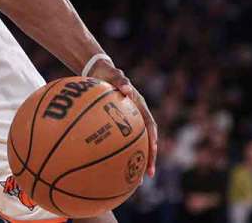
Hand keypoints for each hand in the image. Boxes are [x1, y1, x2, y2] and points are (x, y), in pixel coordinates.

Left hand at [90, 59, 157, 177]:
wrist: (98, 71)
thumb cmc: (106, 73)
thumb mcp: (113, 74)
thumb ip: (121, 81)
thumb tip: (126, 89)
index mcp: (139, 106)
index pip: (149, 125)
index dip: (152, 138)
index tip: (152, 152)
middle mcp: (136, 116)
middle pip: (146, 140)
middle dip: (148, 158)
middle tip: (147, 175)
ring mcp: (128, 121)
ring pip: (134, 144)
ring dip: (136, 161)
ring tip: (135, 181)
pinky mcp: (118, 125)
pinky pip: (120, 142)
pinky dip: (119, 154)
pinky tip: (111, 168)